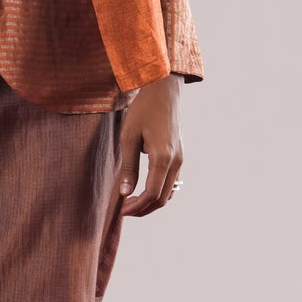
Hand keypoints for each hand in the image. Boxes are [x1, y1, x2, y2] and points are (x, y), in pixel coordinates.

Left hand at [119, 72, 183, 217]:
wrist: (163, 91)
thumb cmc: (143, 110)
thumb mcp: (128, 137)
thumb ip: (128, 167)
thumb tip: (125, 193)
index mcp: (163, 157)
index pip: (152, 193)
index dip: (136, 206)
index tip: (121, 210)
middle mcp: (176, 161)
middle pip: (163, 198)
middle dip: (144, 209)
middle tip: (124, 210)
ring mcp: (180, 159)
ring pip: (169, 192)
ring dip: (152, 202)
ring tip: (132, 202)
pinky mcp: (179, 155)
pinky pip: (172, 182)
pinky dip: (159, 192)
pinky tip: (143, 190)